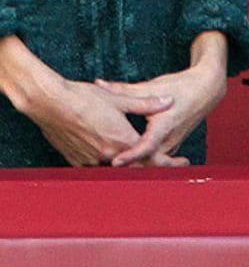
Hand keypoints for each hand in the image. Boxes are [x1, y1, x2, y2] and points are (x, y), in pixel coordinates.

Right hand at [0, 34, 178, 165]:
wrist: (51, 103)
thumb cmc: (84, 98)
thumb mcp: (120, 99)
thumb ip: (146, 104)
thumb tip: (167, 101)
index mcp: (120, 139)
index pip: (149, 157)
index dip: (167, 163)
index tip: (179, 164)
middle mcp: (106, 154)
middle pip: (134, 167)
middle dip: (150, 164)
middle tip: (165, 159)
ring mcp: (89, 159)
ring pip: (114, 168)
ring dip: (127, 164)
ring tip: (138, 156)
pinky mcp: (75, 160)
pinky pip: (96, 166)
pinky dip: (107, 162)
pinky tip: (111, 153)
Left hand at [94, 31, 226, 166]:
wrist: (207, 89)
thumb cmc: (181, 86)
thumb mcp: (153, 86)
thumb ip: (124, 89)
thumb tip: (100, 85)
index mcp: (166, 124)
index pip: (148, 145)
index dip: (132, 155)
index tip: (116, 162)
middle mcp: (169, 139)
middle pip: (146, 160)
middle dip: (126, 165)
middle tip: (103, 166)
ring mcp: (172, 145)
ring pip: (151, 162)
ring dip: (133, 166)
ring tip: (108, 166)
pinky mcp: (171, 146)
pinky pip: (156, 158)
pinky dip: (142, 161)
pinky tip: (124, 161)